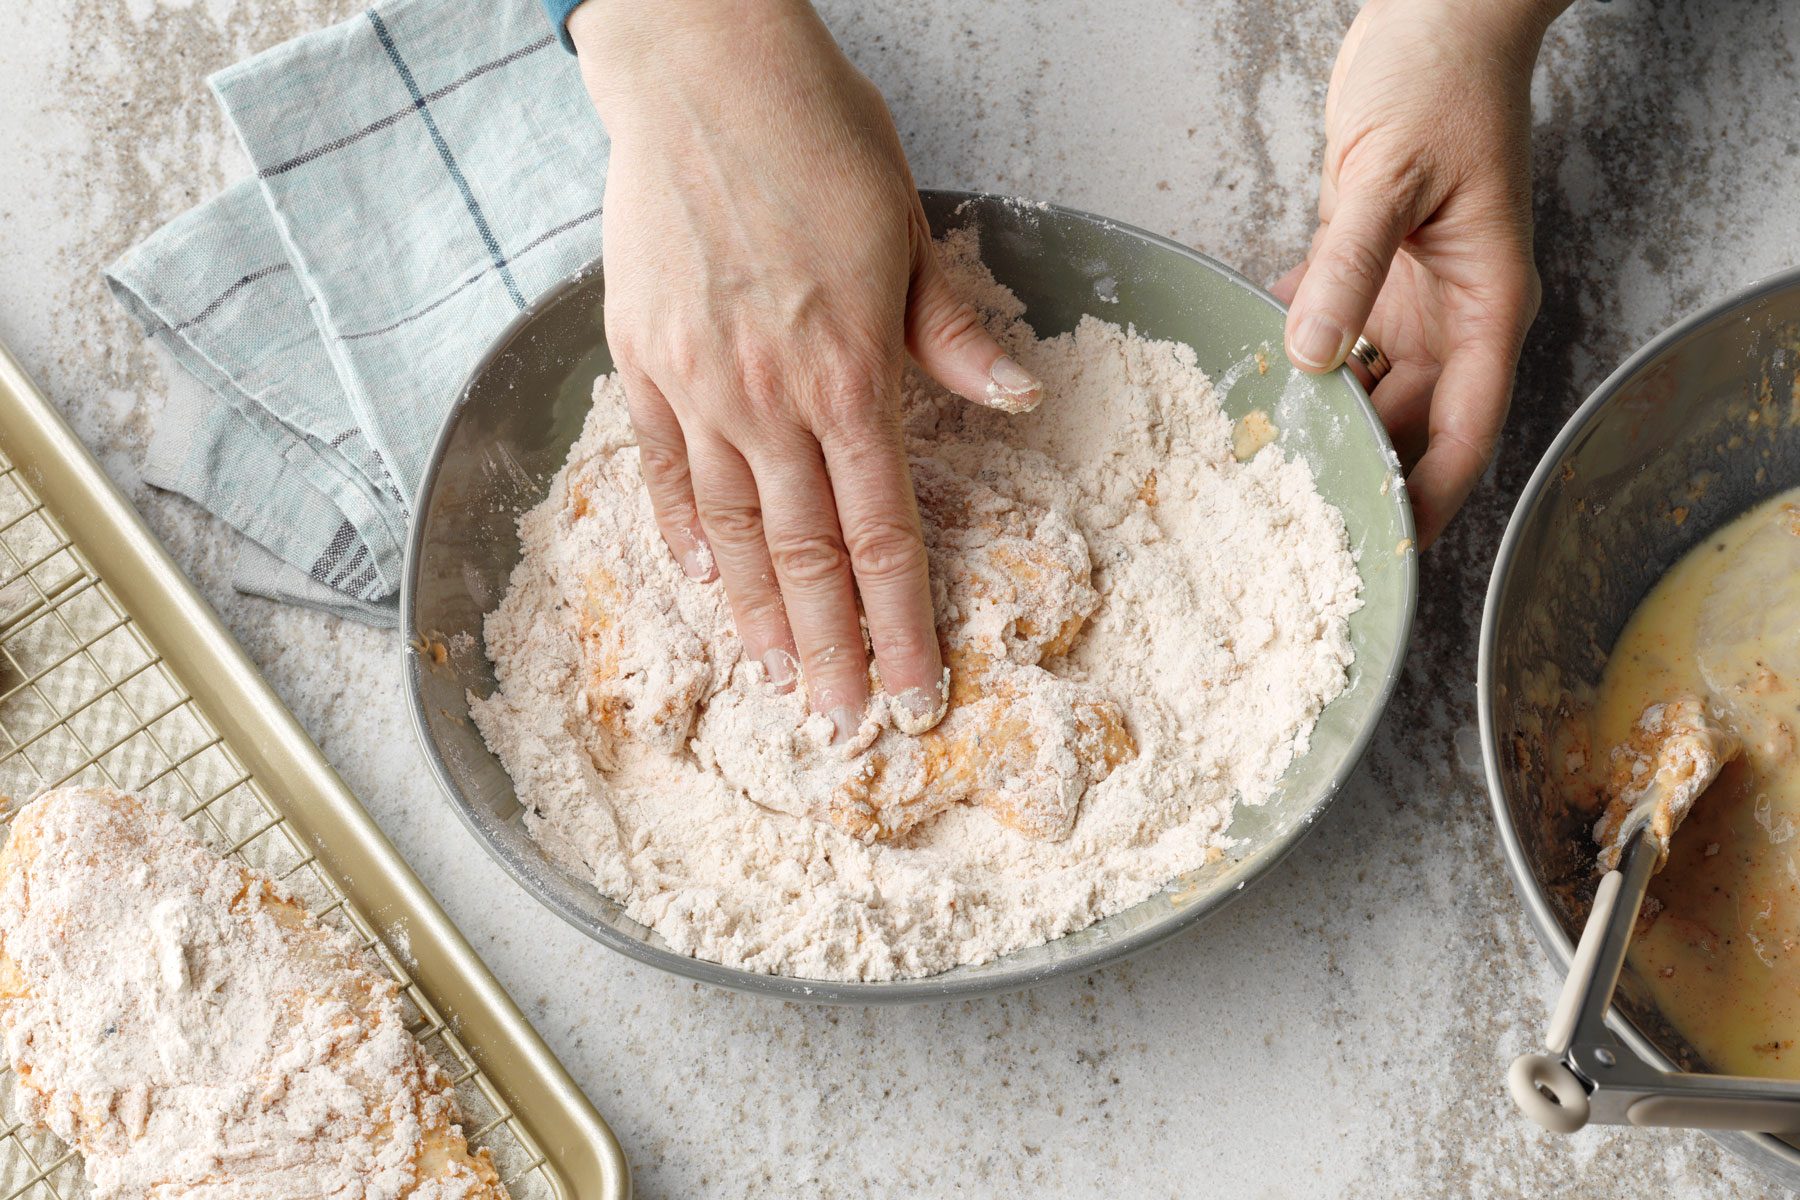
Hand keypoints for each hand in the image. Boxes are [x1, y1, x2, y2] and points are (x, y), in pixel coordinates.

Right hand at [569, 0, 1038, 739]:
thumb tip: (1016, 395)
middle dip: (829, 648)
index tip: (911, 689)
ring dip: (756, 613)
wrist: (701, 73)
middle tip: (843, 725)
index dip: (899, 621)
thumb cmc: (820, 141)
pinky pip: (662, 470)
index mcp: (850, 374)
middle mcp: (769, 399)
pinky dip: (683, 531)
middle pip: (804, 554)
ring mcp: (696, 385)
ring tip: (776, 679)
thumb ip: (949, 333)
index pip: (880, 532)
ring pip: (730, 529)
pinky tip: (700, 580)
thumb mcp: (908, 229)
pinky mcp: (640, 360)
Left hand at [1274, 0, 1567, 546]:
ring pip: (1366, 384)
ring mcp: (1411, 293)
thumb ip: (1347, 267)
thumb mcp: (1388, 177)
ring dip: (1317, 413)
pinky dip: (1291, 349)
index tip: (1394, 545)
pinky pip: (1329, 332)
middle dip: (1361, 465)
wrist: (1437, 15)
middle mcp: (1453, 311)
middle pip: (1412, 418)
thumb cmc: (1441, 80)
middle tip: (1297, 515)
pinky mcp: (1371, 268)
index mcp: (1487, 303)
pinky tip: (1246, 365)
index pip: (1467, 424)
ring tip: (1259, 456)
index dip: (1435, 492)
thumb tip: (1310, 355)